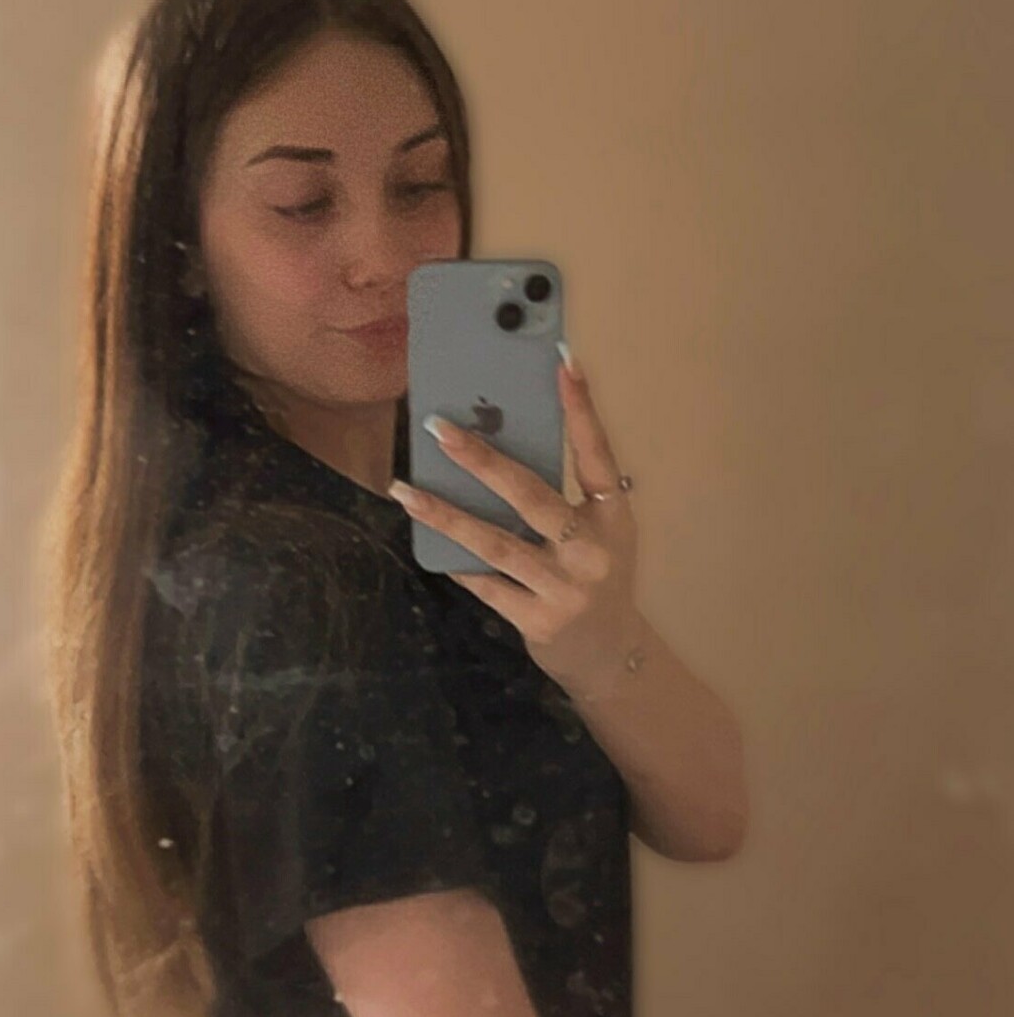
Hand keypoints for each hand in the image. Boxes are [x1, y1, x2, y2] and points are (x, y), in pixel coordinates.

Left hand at [389, 351, 642, 694]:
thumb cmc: (596, 580)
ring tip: (404, 489)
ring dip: (444, 514)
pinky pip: (485, 583)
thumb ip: (565, 498)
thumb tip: (497, 448)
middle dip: (481, 460)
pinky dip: (455, 561)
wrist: (610, 655)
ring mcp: (565, 589)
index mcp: (613, 517)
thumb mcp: (599, 535)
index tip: (562, 361)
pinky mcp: (537, 621)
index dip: (582, 409)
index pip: (598, 453)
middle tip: (439, 429)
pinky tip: (425, 540)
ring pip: (495, 543)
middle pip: (531, 496)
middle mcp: (593, 551)